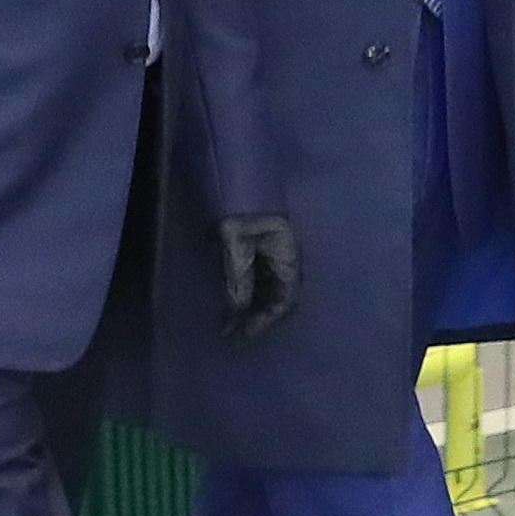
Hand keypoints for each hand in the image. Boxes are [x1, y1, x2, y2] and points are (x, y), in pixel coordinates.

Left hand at [218, 213, 299, 340]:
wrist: (232, 179)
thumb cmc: (238, 208)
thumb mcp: (235, 243)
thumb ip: (237, 277)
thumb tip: (236, 312)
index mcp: (287, 257)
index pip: (283, 300)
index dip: (263, 322)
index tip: (242, 336)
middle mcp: (284, 260)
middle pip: (276, 300)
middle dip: (256, 320)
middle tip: (231, 336)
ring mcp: (272, 256)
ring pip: (266, 293)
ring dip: (249, 311)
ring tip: (227, 326)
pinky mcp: (257, 252)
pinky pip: (256, 282)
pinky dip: (244, 298)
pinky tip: (229, 306)